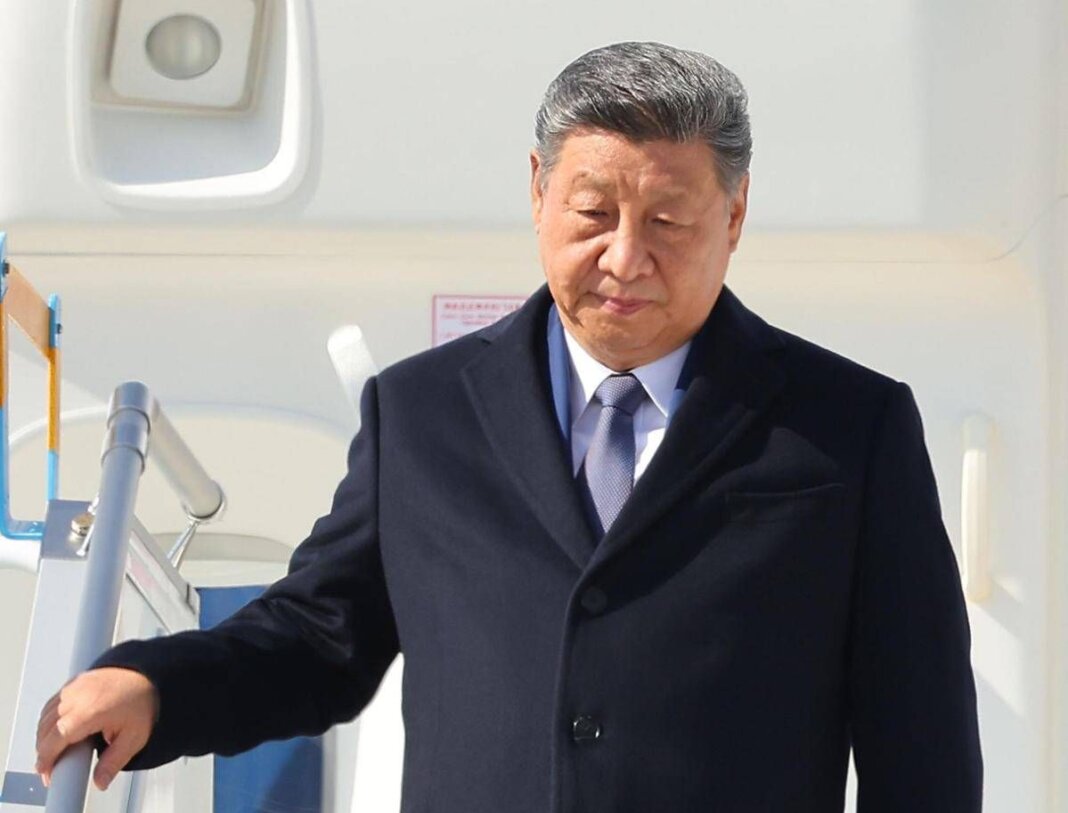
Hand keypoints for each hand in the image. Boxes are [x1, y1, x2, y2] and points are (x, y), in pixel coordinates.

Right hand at [35, 667, 158, 790]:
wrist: (150, 674)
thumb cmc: (143, 701)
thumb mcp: (134, 737)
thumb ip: (114, 761)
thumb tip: (100, 781)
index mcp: (92, 710)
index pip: (57, 736)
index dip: (47, 756)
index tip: (46, 770)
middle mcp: (79, 695)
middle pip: (47, 727)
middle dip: (44, 750)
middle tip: (52, 766)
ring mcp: (75, 686)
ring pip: (46, 715)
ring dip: (44, 734)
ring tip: (55, 751)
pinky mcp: (75, 681)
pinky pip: (52, 703)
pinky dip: (48, 719)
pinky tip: (57, 729)